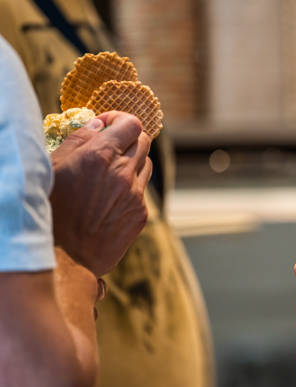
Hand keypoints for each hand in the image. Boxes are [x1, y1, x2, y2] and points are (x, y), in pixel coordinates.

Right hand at [50, 111, 152, 276]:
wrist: (65, 258)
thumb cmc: (50, 211)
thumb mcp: (53, 168)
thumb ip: (78, 141)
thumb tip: (99, 125)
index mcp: (99, 157)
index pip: (132, 123)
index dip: (120, 120)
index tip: (107, 126)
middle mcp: (123, 173)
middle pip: (144, 140)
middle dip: (128, 138)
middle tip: (110, 147)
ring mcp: (135, 195)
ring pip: (146, 164)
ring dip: (132, 161)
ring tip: (108, 173)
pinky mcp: (141, 214)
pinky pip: (142, 190)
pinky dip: (130, 186)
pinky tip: (109, 199)